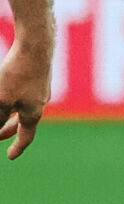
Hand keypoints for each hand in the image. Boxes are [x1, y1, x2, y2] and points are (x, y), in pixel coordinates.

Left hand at [0, 29, 48, 159]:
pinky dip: (15, 101)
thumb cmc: (18, 74)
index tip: (9, 157)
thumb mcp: (2, 100)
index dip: (17, 148)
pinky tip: (10, 92)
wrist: (37, 46)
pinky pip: (25, 95)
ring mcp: (40, 90)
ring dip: (11, 115)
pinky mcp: (38, 78)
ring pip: (23, 108)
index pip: (25, 137)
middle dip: (9, 131)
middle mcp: (40, 104)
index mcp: (33, 113)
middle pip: (23, 123)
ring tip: (2, 115)